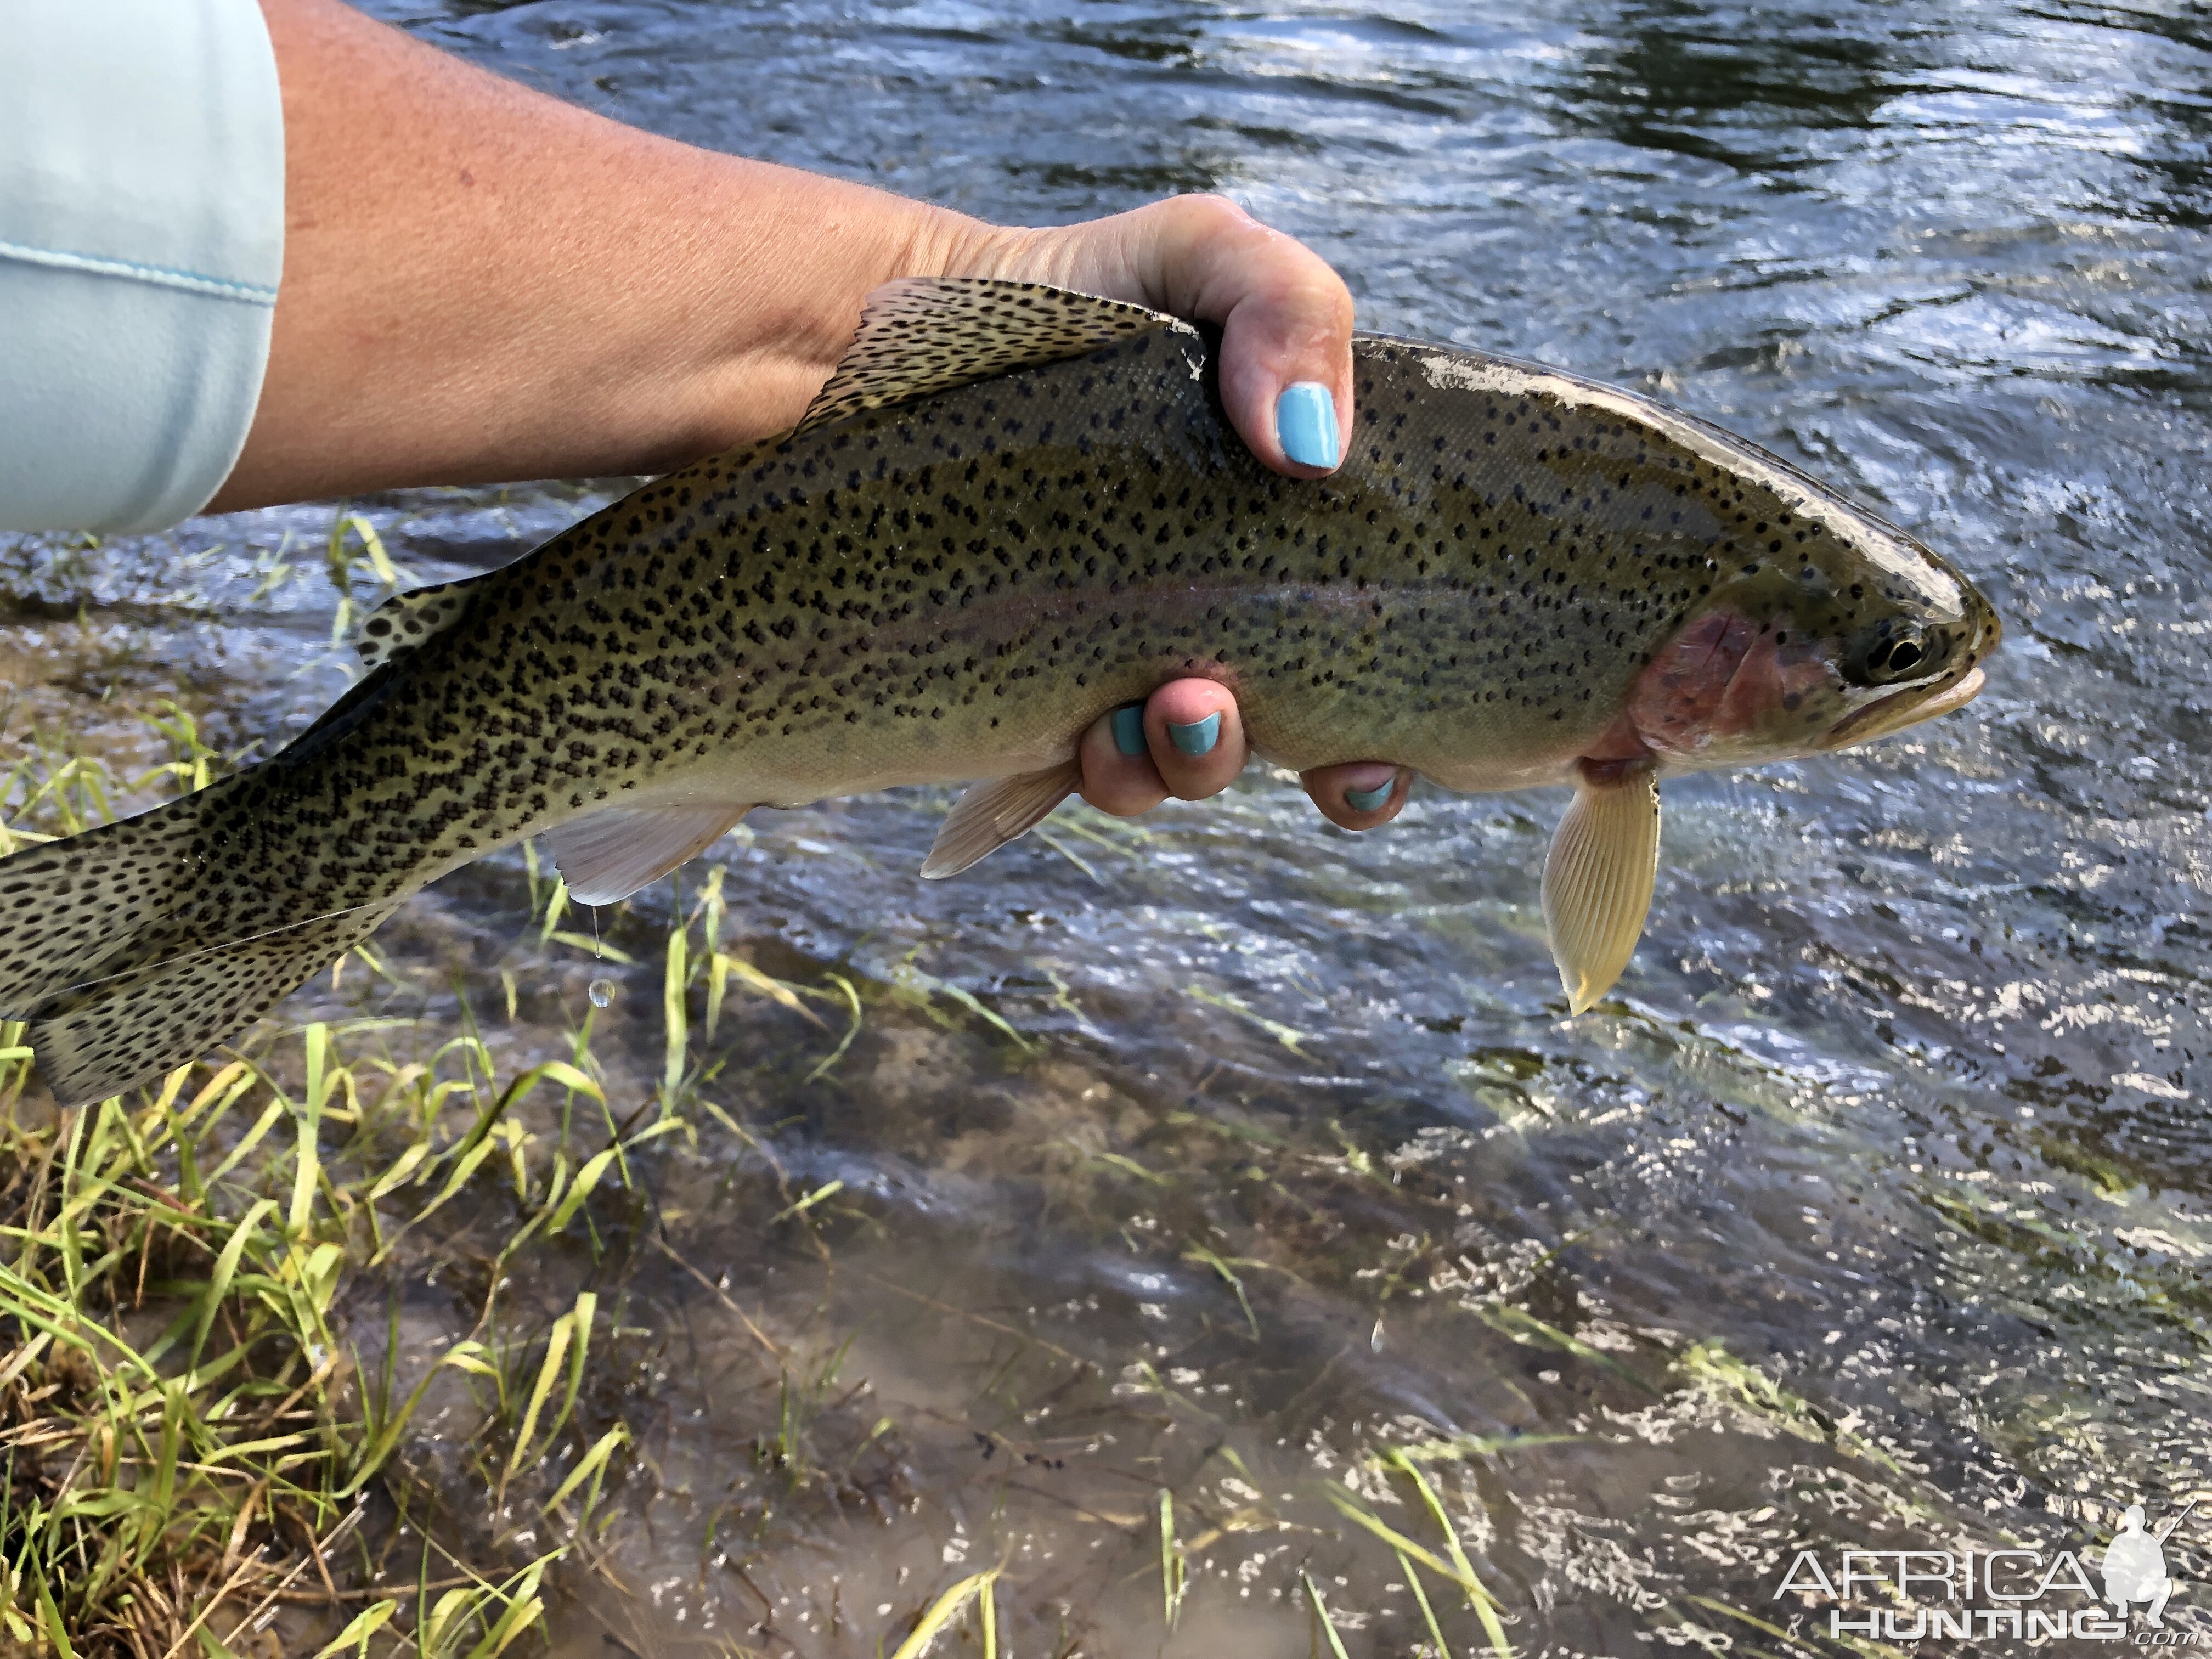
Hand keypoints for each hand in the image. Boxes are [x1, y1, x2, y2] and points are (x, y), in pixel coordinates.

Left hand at [962, 197, 1405, 831]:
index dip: (1399, 739)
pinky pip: (1083, 770)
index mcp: (1298, 546)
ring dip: (1193, 764)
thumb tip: (1312, 448)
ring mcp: (1134, 669)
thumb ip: (1291, 306)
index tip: (1381, 754)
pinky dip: (1102, 772)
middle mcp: (1230, 625)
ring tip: (1169, 711)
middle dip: (1323, 774)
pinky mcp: (1036, 696)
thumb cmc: (1084, 294)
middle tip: (1286, 728)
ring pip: (1186, 767)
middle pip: (1315, 748)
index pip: (1388, 668)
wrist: (899, 332)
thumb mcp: (1202, 256)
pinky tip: (1086, 736)